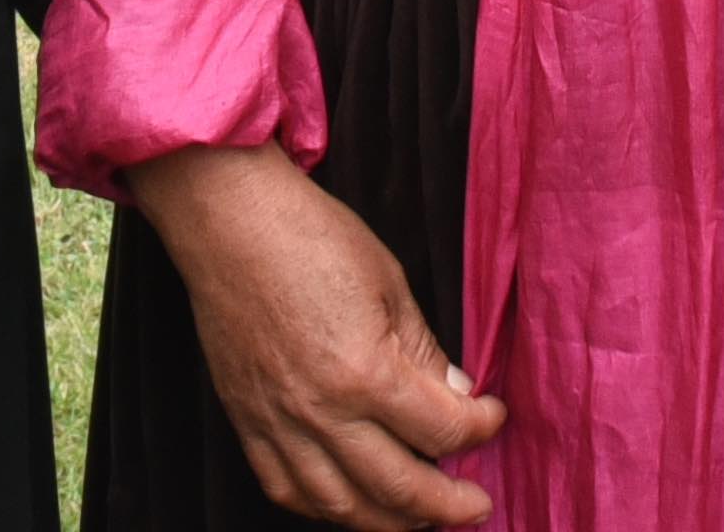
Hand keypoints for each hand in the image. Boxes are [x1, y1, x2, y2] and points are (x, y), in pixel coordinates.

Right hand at [127, 145, 502, 525]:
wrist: (230, 221)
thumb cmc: (310, 237)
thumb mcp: (389, 283)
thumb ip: (424, 350)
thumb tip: (456, 396)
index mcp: (366, 372)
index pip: (442, 429)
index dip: (481, 428)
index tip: (493, 417)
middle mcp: (323, 413)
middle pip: (400, 488)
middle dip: (450, 504)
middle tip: (476, 505)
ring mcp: (279, 424)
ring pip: (342, 506)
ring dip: (390, 522)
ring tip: (420, 518)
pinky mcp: (247, 422)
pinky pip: (286, 489)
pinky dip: (323, 508)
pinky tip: (349, 502)